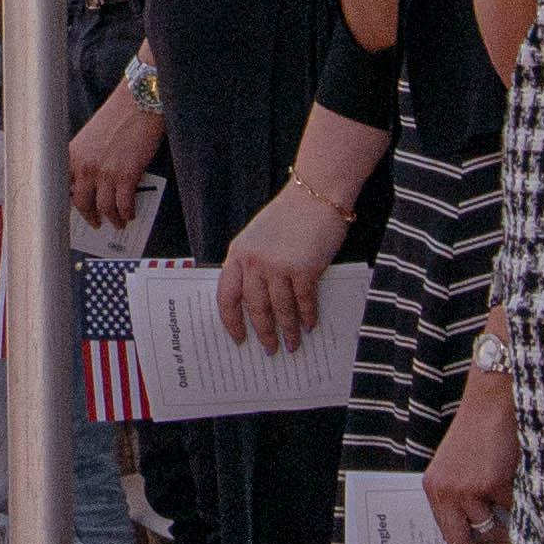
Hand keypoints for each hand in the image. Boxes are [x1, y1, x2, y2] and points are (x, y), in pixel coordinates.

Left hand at [68, 89, 164, 228]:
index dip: (66, 204)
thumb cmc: (118, 116)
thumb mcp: (91, 137)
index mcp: (73, 155)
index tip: (68, 214)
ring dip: (112, 219)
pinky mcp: (126, 175)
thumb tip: (93, 183)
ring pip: (104, 208)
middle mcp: (85, 165)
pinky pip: (124, 204)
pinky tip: (130, 214)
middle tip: (95, 223)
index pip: (63, 188)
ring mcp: (105, 172)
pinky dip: (127, 213)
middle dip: (90, 217)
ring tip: (118, 223)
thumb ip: (87, 158)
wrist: (139, 104)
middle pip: (82, 203)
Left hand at [215, 178, 345, 352]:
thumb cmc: (289, 214)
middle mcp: (255, 262)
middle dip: (263, 332)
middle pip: (255, 307)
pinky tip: (310, 326)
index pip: (227, 295)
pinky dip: (307, 316)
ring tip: (292, 345)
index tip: (238, 338)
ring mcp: (279, 266)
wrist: (316, 194)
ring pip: (280, 309)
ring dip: (287, 331)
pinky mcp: (304, 269)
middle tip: (269, 349)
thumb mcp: (258, 236)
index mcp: (238, 253)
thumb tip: (255, 299)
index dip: (231, 321)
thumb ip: (252, 263)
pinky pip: (304, 301)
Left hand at [423, 370, 516, 543]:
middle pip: (464, 543)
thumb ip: (465, 499)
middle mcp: (445, 492)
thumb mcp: (461, 468)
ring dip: (511, 530)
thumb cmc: (481, 433)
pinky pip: (514, 508)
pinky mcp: (491, 483)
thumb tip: (487, 539)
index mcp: (434, 489)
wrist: (493, 400)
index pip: (450, 537)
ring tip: (524, 522)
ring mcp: (467, 489)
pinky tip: (525, 487)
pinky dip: (523, 502)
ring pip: (494, 529)